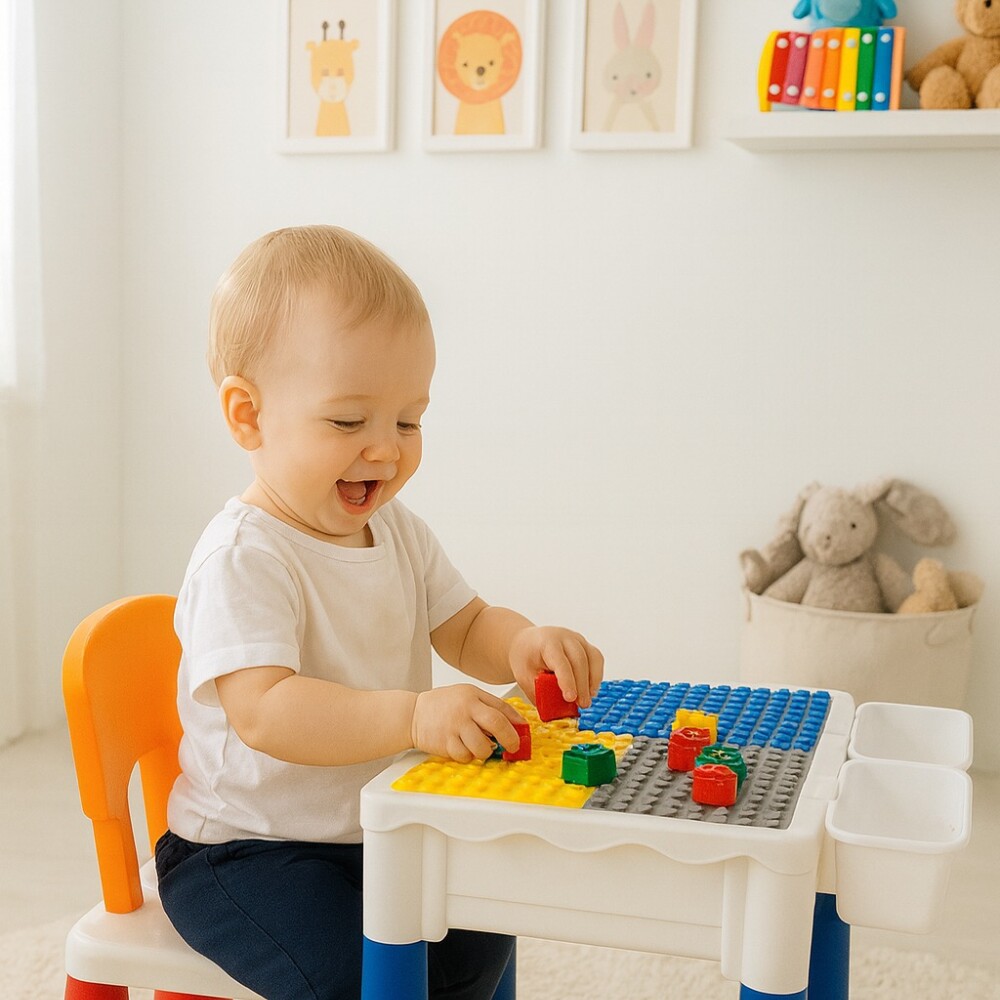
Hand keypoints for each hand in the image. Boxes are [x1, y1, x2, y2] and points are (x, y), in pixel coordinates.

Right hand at [410, 684, 525, 762]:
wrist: (413, 714)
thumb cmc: (443, 704)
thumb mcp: (468, 694)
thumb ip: (490, 705)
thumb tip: (515, 721)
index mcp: (472, 696)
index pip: (502, 709)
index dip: (516, 724)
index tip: (522, 733)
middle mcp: (465, 711)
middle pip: (497, 726)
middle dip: (510, 740)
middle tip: (512, 747)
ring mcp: (455, 728)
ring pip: (483, 747)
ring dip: (486, 751)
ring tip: (481, 746)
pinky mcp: (446, 744)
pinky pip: (466, 757)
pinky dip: (469, 756)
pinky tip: (464, 748)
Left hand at [509, 626, 603, 709]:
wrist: (527, 642)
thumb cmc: (525, 658)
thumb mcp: (524, 676)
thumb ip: (539, 692)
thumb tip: (554, 712)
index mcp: (546, 642)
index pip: (560, 661)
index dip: (567, 680)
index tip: (570, 698)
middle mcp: (564, 637)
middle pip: (579, 660)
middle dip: (582, 685)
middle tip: (582, 704)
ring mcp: (577, 639)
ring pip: (592, 658)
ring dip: (592, 681)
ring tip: (587, 700)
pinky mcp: (585, 645)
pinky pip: (596, 659)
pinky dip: (596, 675)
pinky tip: (591, 690)